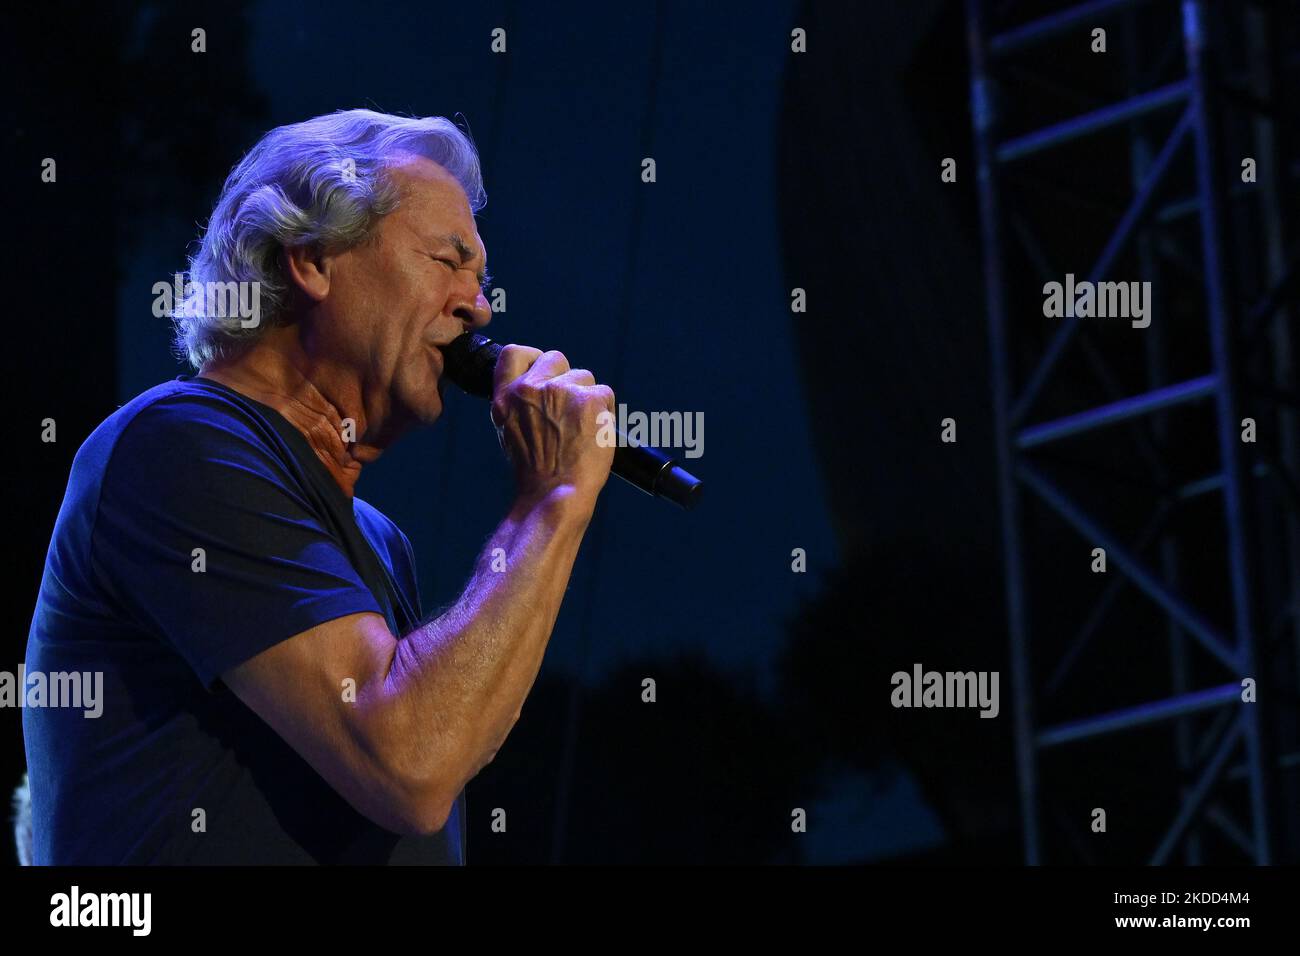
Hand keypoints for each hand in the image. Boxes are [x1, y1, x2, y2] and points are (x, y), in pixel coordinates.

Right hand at [490, 345, 615, 508]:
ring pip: (584, 378)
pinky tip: (596, 434)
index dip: (532, 357)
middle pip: (556, 359)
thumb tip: (543, 386)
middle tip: (570, 408)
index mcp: (506, 398)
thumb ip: (521, 404)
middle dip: (566, 377)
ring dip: (587, 398)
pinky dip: (606, 413)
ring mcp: (561, 391)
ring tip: (581, 430)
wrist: (555, 493)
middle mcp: (531, 389)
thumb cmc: (535, 472)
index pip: (514, 354)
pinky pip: (605, 394)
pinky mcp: (590, 400)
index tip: (543, 369)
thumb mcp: (511, 432)